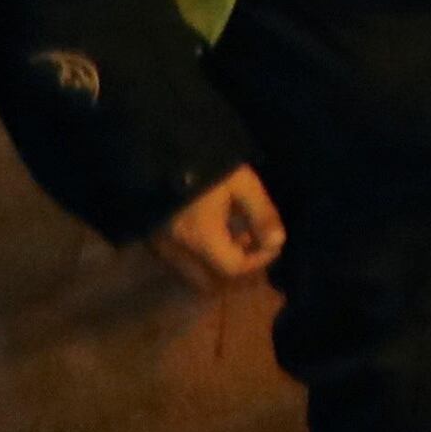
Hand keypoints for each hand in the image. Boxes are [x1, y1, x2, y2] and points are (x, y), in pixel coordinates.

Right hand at [154, 165, 285, 292]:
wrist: (158, 150)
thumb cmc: (206, 164)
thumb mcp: (242, 183)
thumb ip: (262, 214)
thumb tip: (278, 242)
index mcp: (200, 238)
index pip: (234, 268)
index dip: (259, 260)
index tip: (271, 241)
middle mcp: (176, 251)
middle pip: (209, 282)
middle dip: (235, 269)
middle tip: (253, 244)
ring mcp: (160, 248)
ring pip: (192, 275)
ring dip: (217, 264)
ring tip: (235, 234)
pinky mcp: (152, 240)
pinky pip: (179, 263)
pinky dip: (200, 258)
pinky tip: (213, 231)